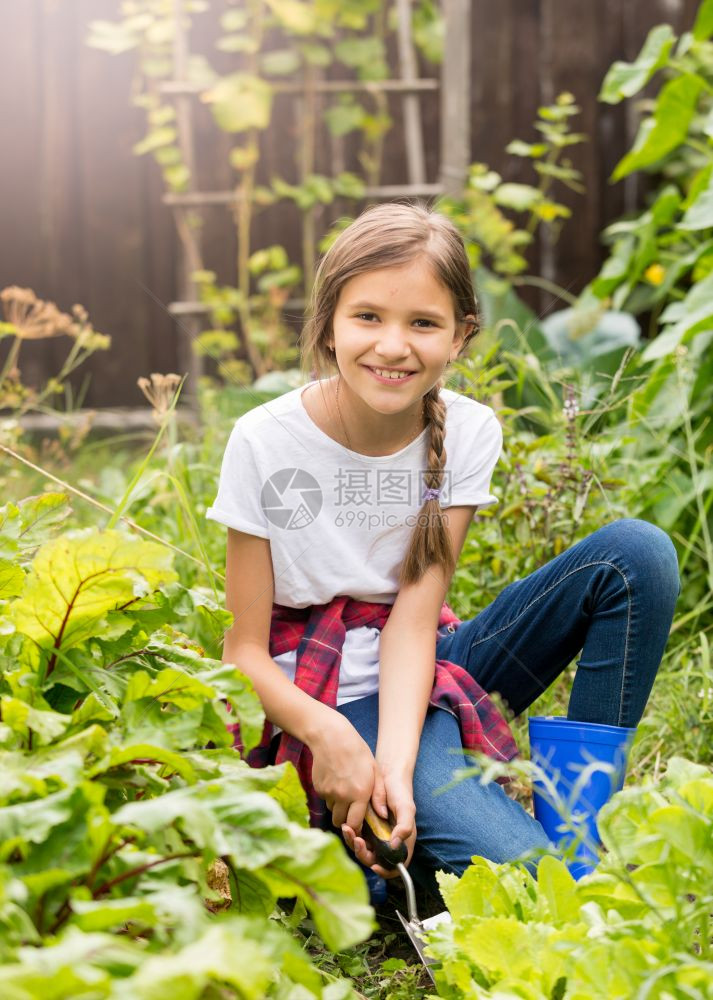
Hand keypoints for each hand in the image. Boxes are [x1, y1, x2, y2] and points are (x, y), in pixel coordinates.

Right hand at [309, 711, 380, 833]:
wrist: (331, 737)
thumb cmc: (357, 752)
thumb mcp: (375, 770)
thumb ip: (379, 795)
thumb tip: (383, 815)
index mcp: (360, 793)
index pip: (355, 824)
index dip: (357, 828)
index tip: (360, 825)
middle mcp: (343, 796)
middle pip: (341, 822)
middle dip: (346, 820)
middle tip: (351, 810)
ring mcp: (328, 793)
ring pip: (332, 811)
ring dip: (338, 807)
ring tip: (345, 791)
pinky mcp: (318, 788)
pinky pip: (325, 800)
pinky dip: (330, 796)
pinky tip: (336, 781)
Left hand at [341, 771, 416, 878]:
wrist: (387, 775)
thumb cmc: (400, 792)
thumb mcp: (406, 808)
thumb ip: (404, 827)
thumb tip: (395, 845)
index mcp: (401, 842)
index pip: (396, 866)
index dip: (386, 870)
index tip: (375, 865)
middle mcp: (387, 842)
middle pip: (375, 860)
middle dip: (363, 854)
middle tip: (357, 841)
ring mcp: (375, 835)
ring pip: (363, 850)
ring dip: (353, 844)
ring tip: (347, 830)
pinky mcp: (364, 827)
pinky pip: (355, 837)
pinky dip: (350, 834)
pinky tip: (346, 825)